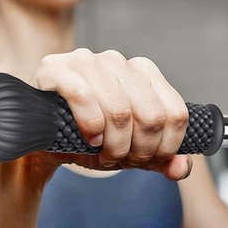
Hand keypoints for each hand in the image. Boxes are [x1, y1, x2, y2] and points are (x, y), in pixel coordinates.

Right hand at [29, 49, 191, 179]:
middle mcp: (119, 62)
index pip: (176, 114)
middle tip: (121, 160)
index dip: (166, 147)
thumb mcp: (132, 153)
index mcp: (144, 73)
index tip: (147, 160)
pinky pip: (84, 96)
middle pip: (152, 116)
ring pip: (120, 111)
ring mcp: (87, 60)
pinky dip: (90, 127)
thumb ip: (162, 160)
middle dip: (140, 151)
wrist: (44, 142)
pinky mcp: (55, 68)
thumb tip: (183, 168)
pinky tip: (88, 139)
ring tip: (102, 153)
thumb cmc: (91, 141)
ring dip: (114, 145)